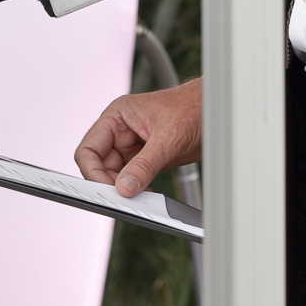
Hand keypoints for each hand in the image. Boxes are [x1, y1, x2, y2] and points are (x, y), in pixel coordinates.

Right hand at [75, 78, 201, 198]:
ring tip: (142, 197)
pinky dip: (138, 190)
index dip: (93, 173)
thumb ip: (144, 164)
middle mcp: (121, 131)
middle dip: (111, 184)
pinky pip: (132, 180)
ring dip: (125, 189)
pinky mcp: (146, 159)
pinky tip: (149, 195)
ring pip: (115, 177)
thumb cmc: (194, 107)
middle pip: (99, 167)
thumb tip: (124, 188)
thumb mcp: (168, 137)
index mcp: (118, 116)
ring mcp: (133, 146)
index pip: (88, 150)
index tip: (108, 191)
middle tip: (126, 199)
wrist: (217, 111)